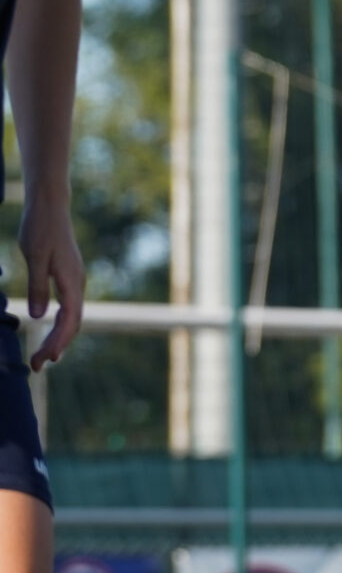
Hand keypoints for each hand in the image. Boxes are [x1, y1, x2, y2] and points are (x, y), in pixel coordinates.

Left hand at [19, 195, 82, 370]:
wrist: (50, 206)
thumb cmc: (40, 229)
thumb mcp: (34, 257)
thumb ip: (38, 287)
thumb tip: (38, 317)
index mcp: (72, 282)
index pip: (69, 320)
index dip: (58, 342)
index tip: (44, 360)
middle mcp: (77, 284)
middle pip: (72, 324)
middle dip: (56, 346)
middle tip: (37, 366)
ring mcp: (74, 282)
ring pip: (71, 317)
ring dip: (58, 338)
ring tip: (43, 356)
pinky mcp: (68, 278)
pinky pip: (68, 308)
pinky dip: (59, 324)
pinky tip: (50, 330)